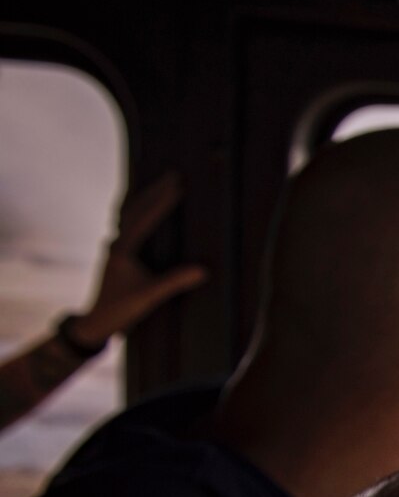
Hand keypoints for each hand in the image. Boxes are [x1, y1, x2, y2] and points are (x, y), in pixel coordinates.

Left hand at [73, 172, 206, 345]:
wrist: (96, 321)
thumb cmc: (121, 309)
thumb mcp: (150, 296)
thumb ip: (175, 281)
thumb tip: (204, 270)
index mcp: (122, 249)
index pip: (144, 218)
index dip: (162, 201)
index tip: (177, 185)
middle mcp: (116, 242)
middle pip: (134, 209)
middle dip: (154, 191)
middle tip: (173, 175)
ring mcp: (114, 246)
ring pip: (127, 213)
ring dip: (144, 197)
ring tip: (159, 183)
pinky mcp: (116, 253)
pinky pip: (126, 223)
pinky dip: (137, 210)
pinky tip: (142, 207)